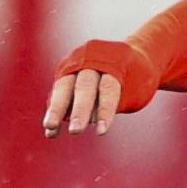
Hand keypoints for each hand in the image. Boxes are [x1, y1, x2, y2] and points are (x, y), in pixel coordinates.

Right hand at [42, 39, 159, 136]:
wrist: (128, 55)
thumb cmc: (137, 78)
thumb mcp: (137, 89)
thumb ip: (116, 102)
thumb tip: (90, 118)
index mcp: (114, 62)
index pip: (108, 88)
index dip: (104, 110)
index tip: (101, 132)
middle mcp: (91, 59)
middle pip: (84, 87)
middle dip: (79, 110)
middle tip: (75, 131)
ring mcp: (75, 63)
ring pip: (64, 87)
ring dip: (56, 109)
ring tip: (50, 128)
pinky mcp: (65, 71)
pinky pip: (58, 92)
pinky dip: (54, 111)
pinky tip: (51, 131)